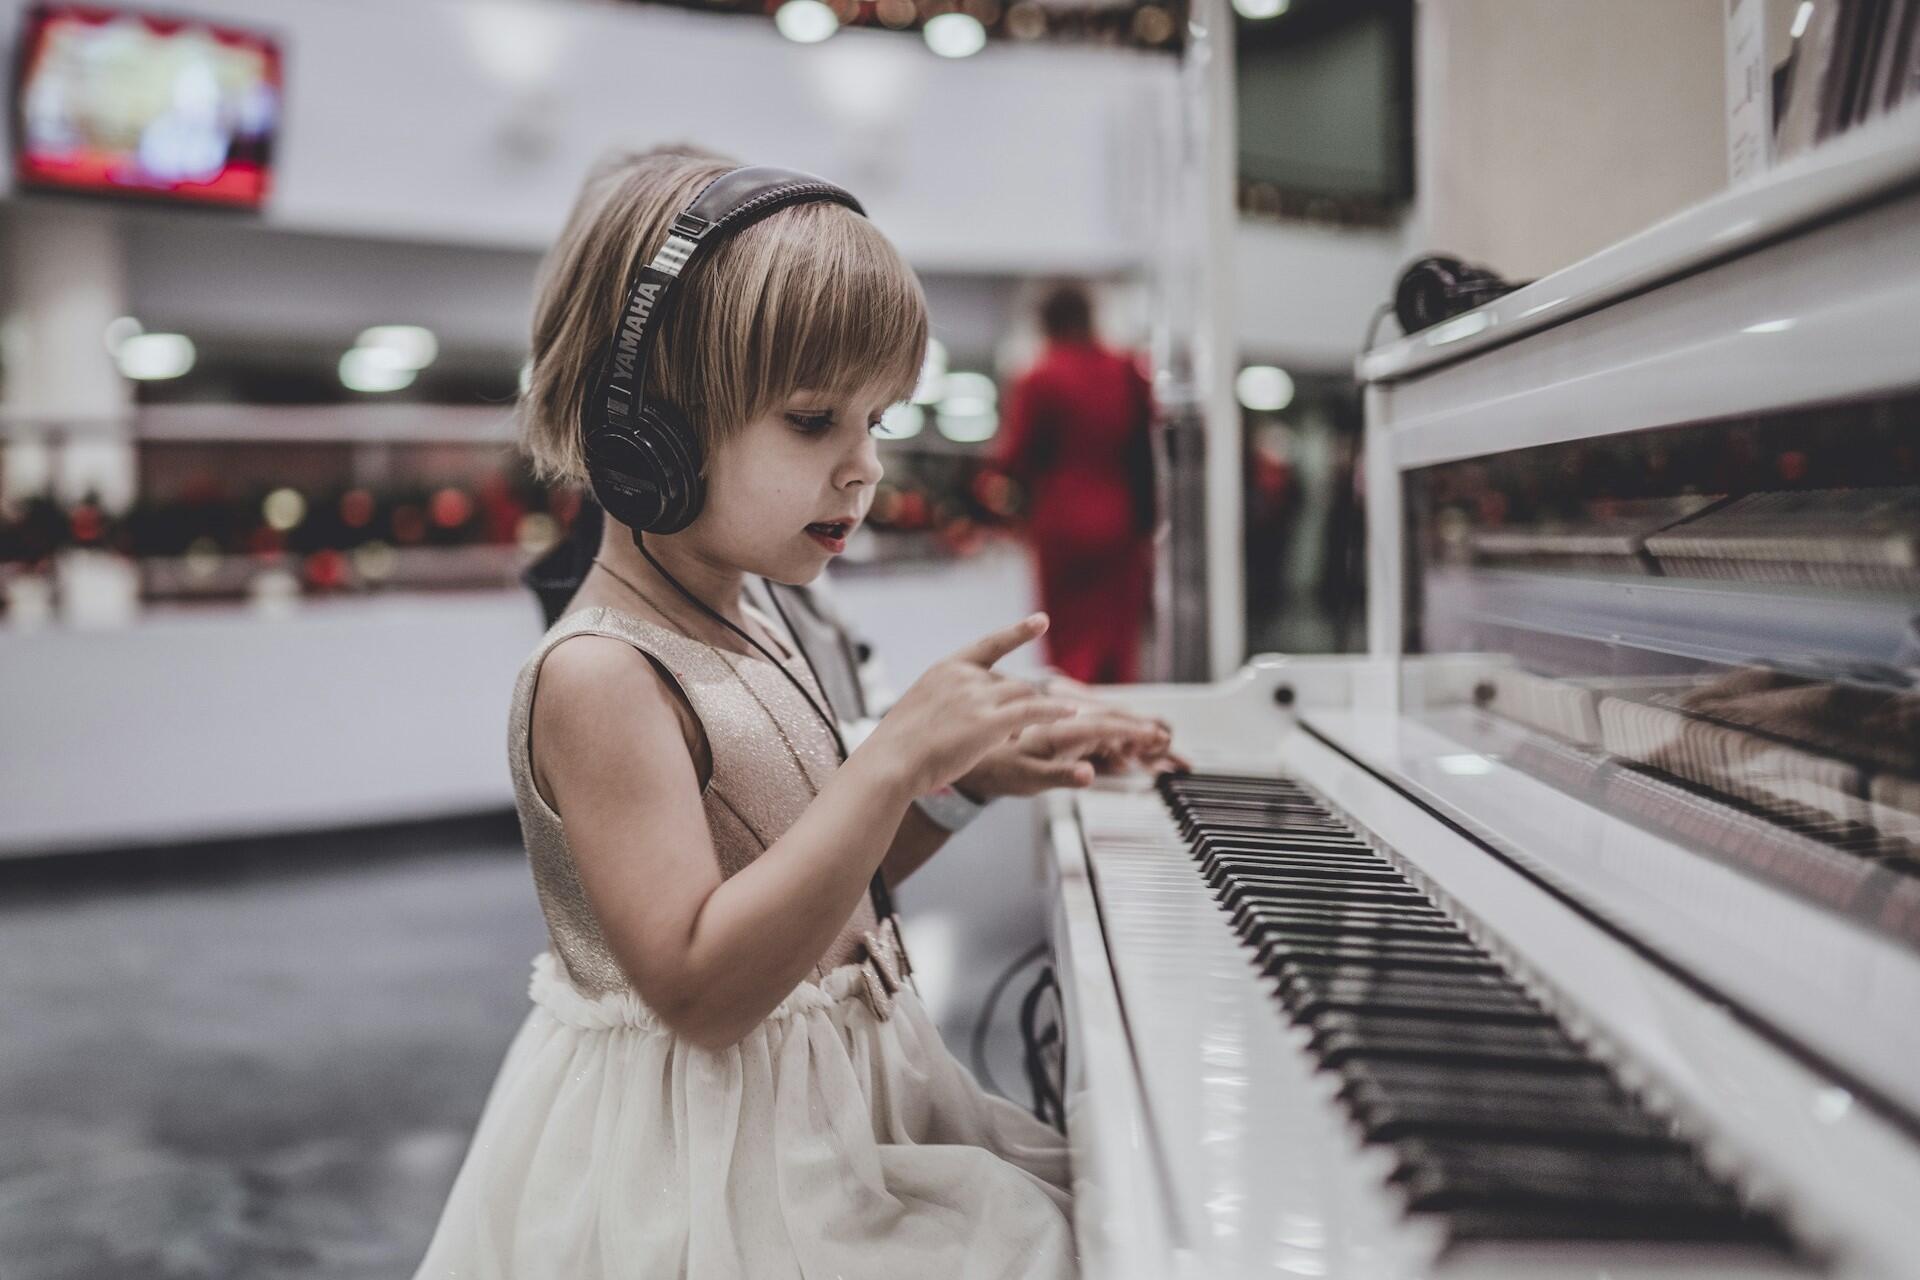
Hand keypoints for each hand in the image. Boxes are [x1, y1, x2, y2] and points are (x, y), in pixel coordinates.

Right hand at [855, 613, 1078, 799]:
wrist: (891, 762)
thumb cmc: (900, 746)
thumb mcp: (921, 708)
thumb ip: (948, 701)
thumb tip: (968, 711)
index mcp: (947, 669)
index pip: (989, 645)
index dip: (1018, 633)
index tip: (1042, 621)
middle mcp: (965, 676)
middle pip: (1011, 683)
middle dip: (1016, 705)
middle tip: (1010, 732)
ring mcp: (978, 697)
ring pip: (1022, 697)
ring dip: (1030, 714)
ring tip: (1023, 735)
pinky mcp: (990, 722)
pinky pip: (1033, 711)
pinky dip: (1055, 711)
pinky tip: (1071, 714)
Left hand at [955, 678, 1188, 799]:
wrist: (973, 752)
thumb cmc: (996, 764)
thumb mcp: (1026, 777)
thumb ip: (1060, 775)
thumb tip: (1089, 775)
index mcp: (1061, 725)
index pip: (1108, 725)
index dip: (1136, 732)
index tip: (1160, 738)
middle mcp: (1067, 721)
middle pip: (1117, 723)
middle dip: (1149, 737)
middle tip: (1178, 755)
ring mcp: (1068, 728)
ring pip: (1111, 728)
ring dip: (1139, 739)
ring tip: (1168, 754)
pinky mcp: (1066, 735)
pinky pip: (1100, 736)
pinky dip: (1121, 744)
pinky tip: (1132, 757)